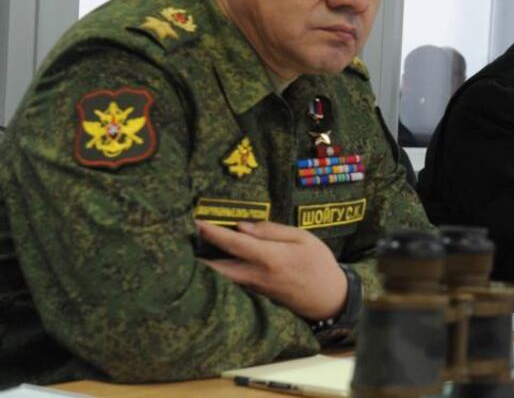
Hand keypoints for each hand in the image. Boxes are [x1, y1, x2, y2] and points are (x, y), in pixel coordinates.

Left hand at [196, 220, 347, 320]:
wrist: (328, 298)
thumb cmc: (318, 264)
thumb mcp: (303, 238)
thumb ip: (272, 231)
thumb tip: (243, 226)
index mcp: (270, 257)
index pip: (234, 243)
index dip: (212, 232)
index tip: (196, 221)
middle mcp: (257, 275)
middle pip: (217, 268)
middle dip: (197, 256)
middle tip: (178, 241)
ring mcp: (254, 288)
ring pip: (221, 278)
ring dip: (204, 266)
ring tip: (189, 249)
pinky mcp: (255, 295)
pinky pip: (230, 283)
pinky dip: (217, 273)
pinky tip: (210, 263)